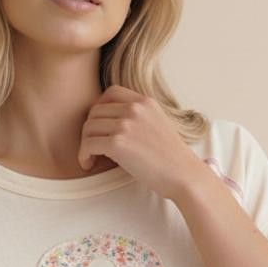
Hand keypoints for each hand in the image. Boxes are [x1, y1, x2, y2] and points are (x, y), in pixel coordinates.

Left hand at [78, 84, 207, 201]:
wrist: (183, 174)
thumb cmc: (172, 158)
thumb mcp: (158, 124)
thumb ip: (138, 118)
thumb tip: (111, 124)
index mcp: (145, 102)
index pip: (111, 92)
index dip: (99, 108)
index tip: (99, 125)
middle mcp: (134, 109)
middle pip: (95, 111)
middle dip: (90, 130)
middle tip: (92, 146)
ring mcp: (125, 124)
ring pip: (89, 127)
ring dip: (85, 144)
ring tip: (90, 157)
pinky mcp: (118, 143)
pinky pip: (89, 144)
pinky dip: (84, 155)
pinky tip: (89, 163)